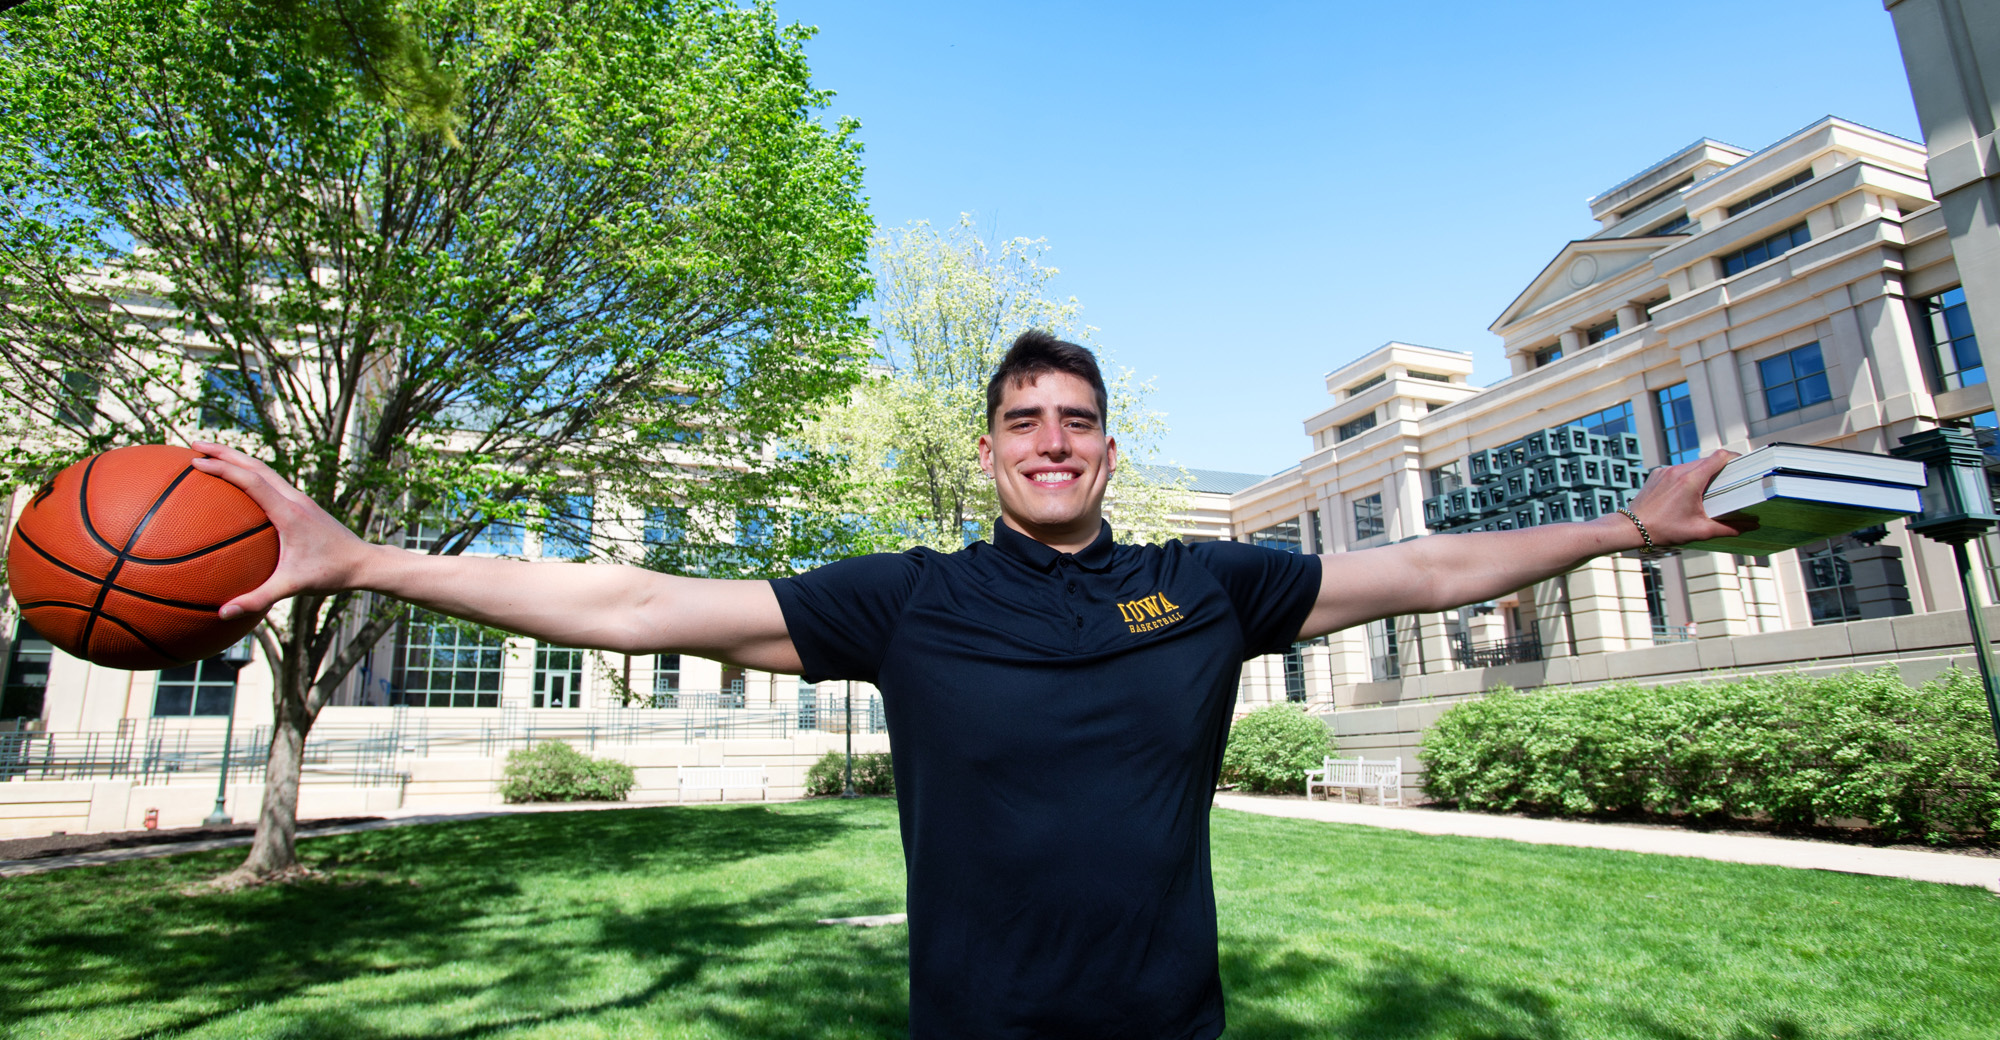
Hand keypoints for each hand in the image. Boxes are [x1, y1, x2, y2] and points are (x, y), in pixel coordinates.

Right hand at [188, 441, 378, 617]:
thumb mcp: (293, 588)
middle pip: (255, 466)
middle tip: (193, 445)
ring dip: (237, 459)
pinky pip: (271, 482)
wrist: (364, 562)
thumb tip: (223, 614)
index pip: (252, 482)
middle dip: (224, 452)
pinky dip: (250, 475)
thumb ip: (258, 599)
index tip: (196, 462)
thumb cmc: (331, 574)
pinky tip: (236, 484)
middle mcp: (294, 500)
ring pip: (264, 470)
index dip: (223, 469)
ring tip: (209, 455)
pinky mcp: (303, 505)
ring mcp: (300, 499)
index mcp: (289, 513)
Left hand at [1622, 450, 1756, 547]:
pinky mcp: (1656, 475)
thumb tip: (1752, 526)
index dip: (1734, 458)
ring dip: (1702, 474)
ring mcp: (1665, 471)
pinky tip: (1687, 494)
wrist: (1630, 528)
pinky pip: (1677, 471)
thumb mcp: (1699, 531)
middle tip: (1729, 483)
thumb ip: (1729, 528)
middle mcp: (1677, 471)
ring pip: (1691, 465)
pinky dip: (1686, 478)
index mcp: (1691, 480)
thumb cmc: (1663, 530)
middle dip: (1719, 470)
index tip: (1742, 464)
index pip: (1719, 457)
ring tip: (1708, 491)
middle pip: (1707, 461)